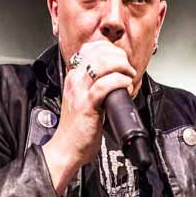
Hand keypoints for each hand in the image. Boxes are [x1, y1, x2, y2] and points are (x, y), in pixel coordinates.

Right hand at [43, 41, 135, 194]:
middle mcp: (75, 80)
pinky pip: (104, 85)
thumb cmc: (78, 129)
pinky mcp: (86, 104)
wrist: (67, 148)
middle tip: (128, 70)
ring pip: (102, 64)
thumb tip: (116, 77)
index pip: (92, 48)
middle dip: (120, 58)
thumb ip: (96, 86)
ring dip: (122, 68)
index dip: (111, 49)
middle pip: (99, 52)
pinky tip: (126, 88)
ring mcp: (79, 91)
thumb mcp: (85, 100)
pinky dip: (119, 82)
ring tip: (128, 77)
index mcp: (74, 76)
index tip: (122, 60)